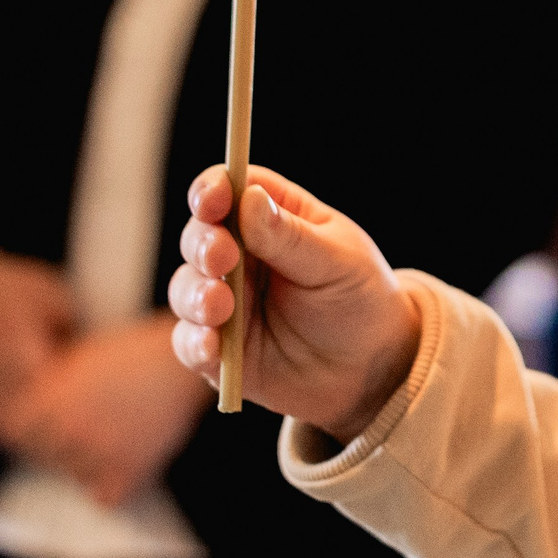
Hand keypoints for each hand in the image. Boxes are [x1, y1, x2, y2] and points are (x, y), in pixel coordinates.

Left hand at [2, 314, 210, 505]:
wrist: (183, 362)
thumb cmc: (125, 355)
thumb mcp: (72, 361)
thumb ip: (36, 391)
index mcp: (46, 399)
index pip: (14, 432)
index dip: (32, 424)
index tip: (53, 414)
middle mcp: (65, 429)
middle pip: (43, 456)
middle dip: (59, 443)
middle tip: (95, 419)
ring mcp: (95, 453)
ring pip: (73, 475)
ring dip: (87, 460)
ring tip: (114, 428)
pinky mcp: (125, 474)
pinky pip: (103, 494)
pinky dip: (113, 480)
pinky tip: (128, 449)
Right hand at [169, 164, 422, 444]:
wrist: (371, 367)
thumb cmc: (359, 297)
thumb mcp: (337, 261)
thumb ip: (290, 236)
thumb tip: (248, 198)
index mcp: (269, 216)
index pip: (227, 189)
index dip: (212, 189)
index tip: (212, 201)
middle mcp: (238, 255)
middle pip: (198, 235)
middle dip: (202, 244)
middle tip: (222, 258)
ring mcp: (224, 301)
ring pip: (185, 288)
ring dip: (194, 294)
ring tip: (220, 306)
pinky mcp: (219, 348)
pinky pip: (190, 342)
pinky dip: (194, 342)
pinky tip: (211, 347)